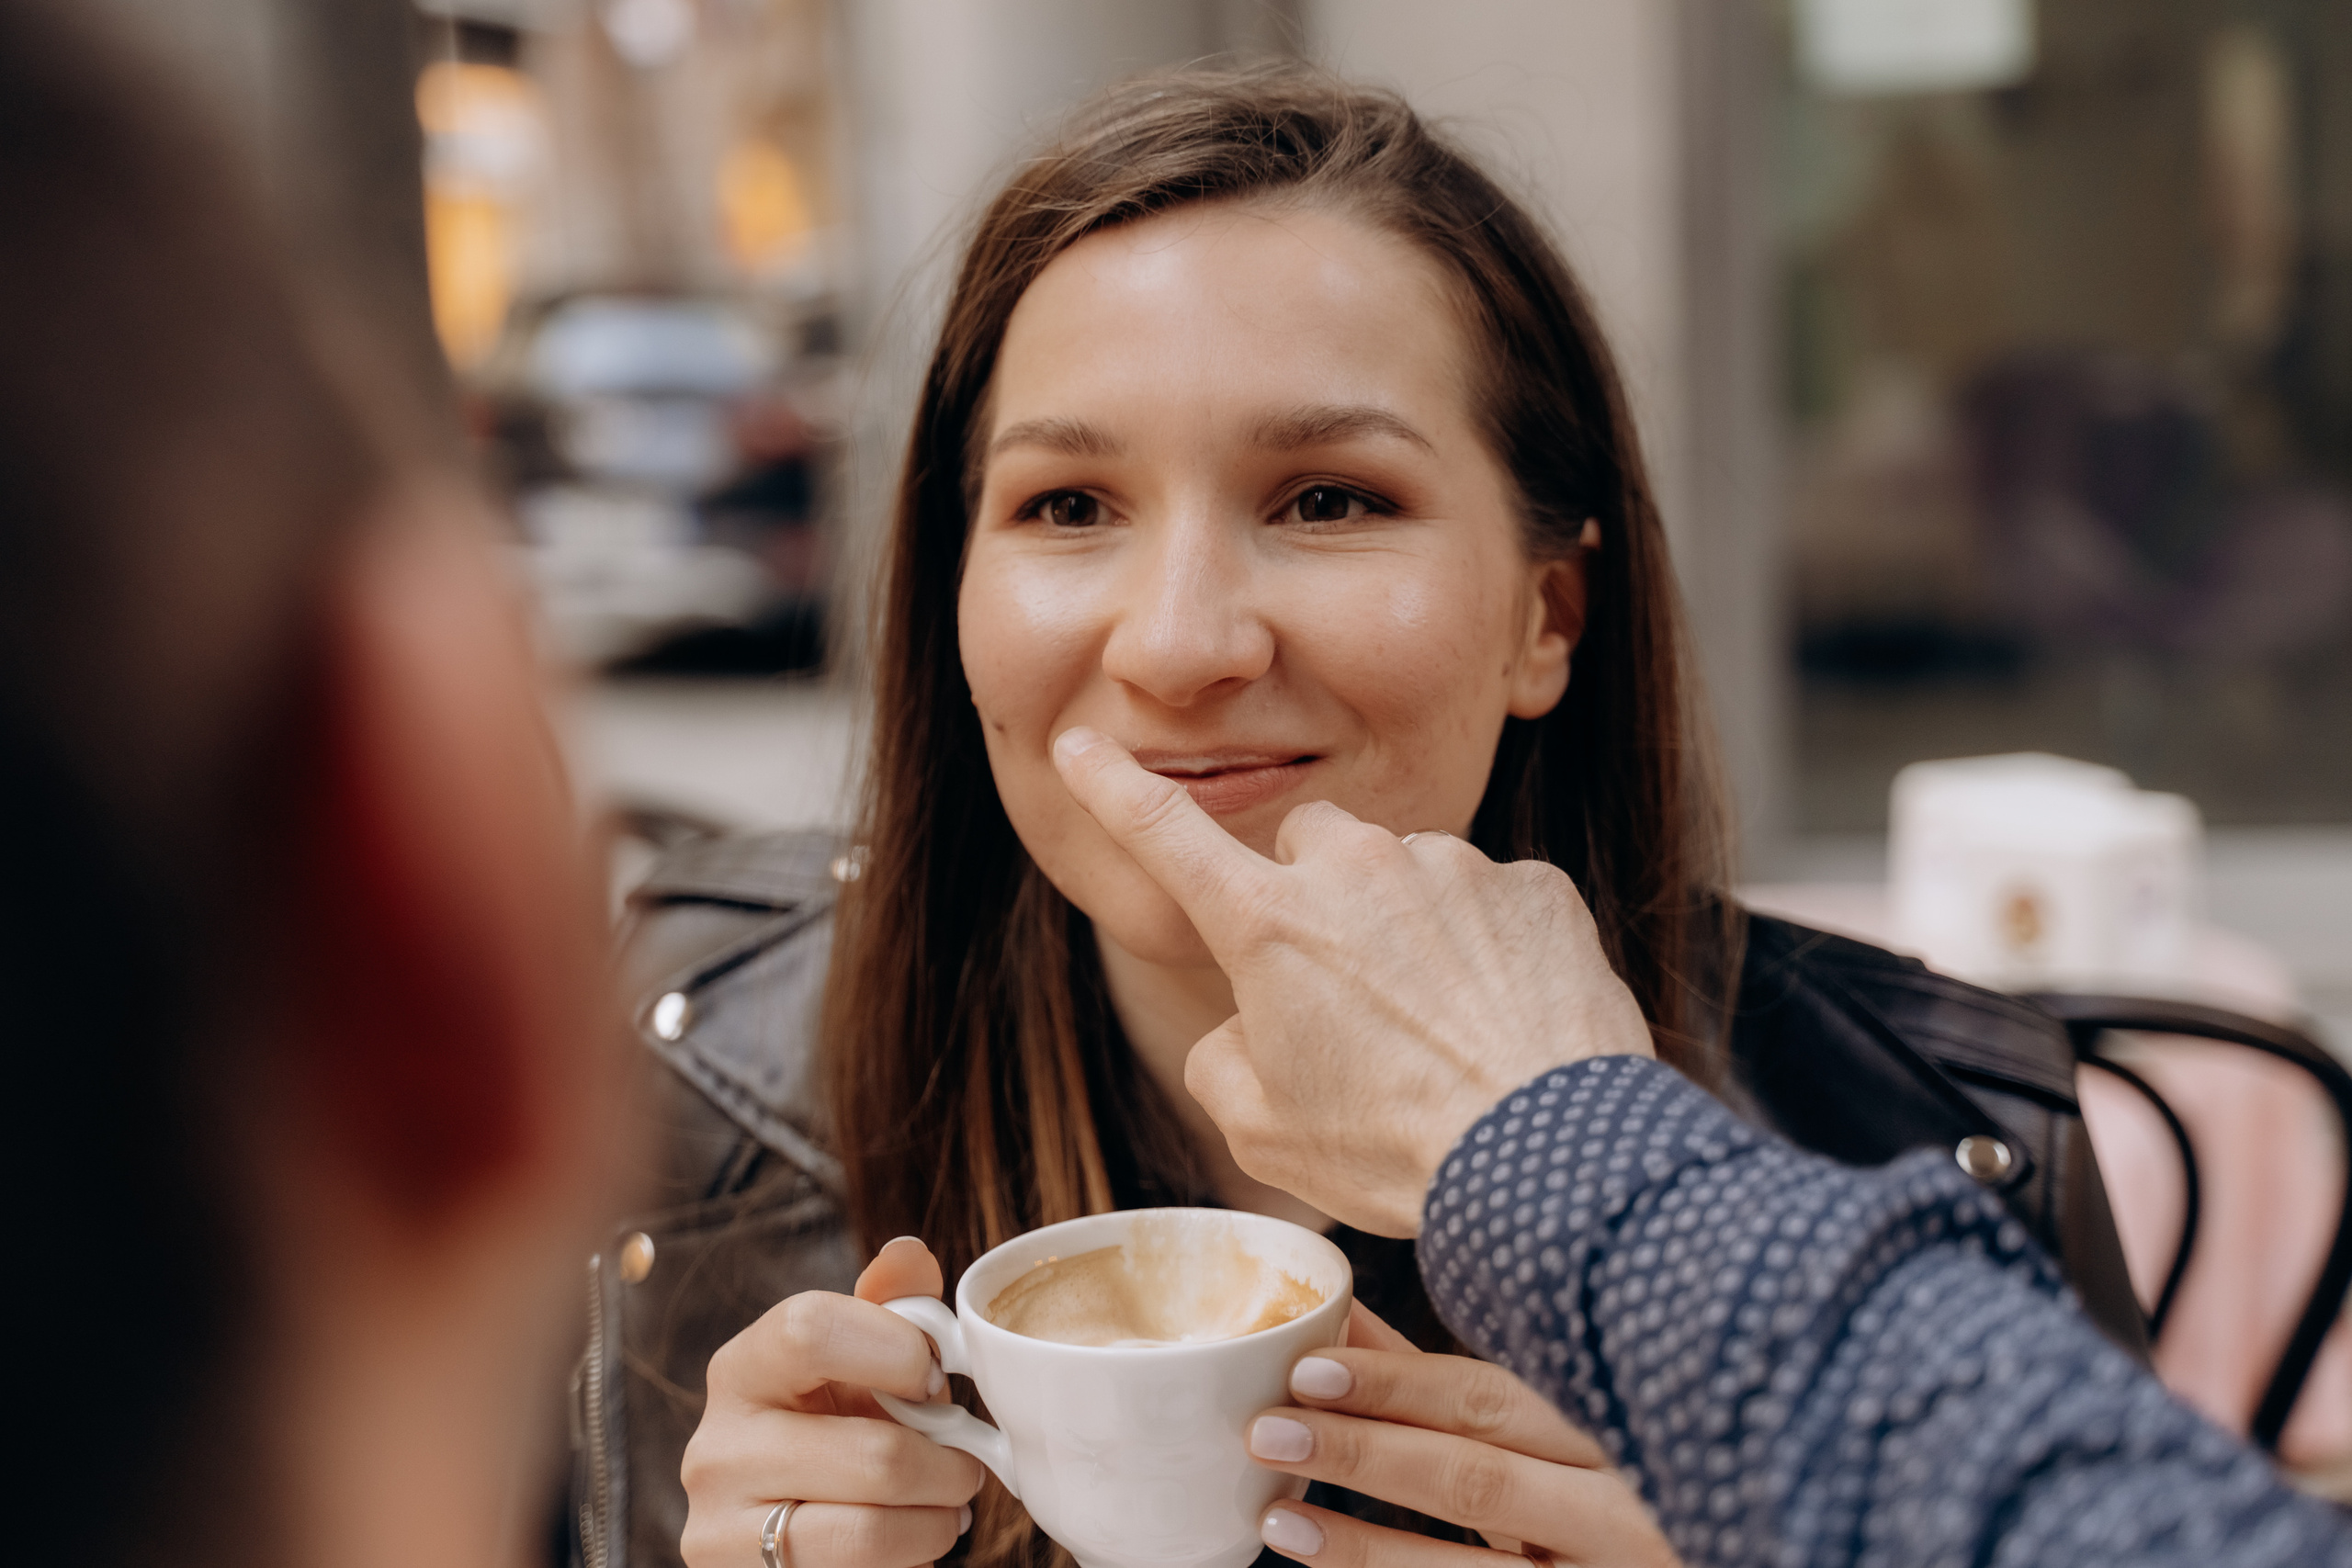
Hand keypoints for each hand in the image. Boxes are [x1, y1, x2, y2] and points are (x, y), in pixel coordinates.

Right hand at [680, 1238, 982, 1567]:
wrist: (789, 1537)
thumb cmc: (839, 1434)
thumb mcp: (863, 1370)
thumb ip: (890, 1310)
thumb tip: (908, 1254)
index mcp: (744, 1368)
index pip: (811, 1328)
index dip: (897, 1349)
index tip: (935, 1378)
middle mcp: (716, 1446)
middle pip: (871, 1454)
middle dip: (946, 1463)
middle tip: (964, 1465)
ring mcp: (719, 1527)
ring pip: (871, 1530)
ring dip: (936, 1522)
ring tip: (944, 1508)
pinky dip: (908, 1560)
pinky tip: (907, 1543)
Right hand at [1051, 727, 1652, 1236]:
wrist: (1547, 1159)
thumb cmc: (1393, 1150)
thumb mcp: (1261, 1128)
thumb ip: (1227, 1055)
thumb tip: (1252, 1024)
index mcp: (1268, 924)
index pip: (1165, 834)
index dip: (1111, 787)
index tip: (1080, 745)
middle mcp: (1358, 869)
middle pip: (1310, 842)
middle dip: (1314, 892)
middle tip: (1344, 987)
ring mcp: (1454, 869)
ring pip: (1408, 874)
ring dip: (1409, 928)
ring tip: (1439, 1028)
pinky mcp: (1536, 887)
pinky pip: (1493, 904)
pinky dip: (1489, 951)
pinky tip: (1501, 1022)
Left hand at [1247, 1307, 1677, 1567]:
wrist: (1740, 1546)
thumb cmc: (1624, 1478)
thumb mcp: (1556, 1427)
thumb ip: (1453, 1384)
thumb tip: (1345, 1325)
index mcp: (1615, 1421)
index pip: (1494, 1399)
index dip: (1398, 1383)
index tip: (1309, 1364)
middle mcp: (1626, 1504)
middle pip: (1478, 1474)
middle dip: (1365, 1451)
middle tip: (1270, 1429)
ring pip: (1479, 1562)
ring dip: (1367, 1544)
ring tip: (1280, 1515)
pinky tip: (1333, 1566)